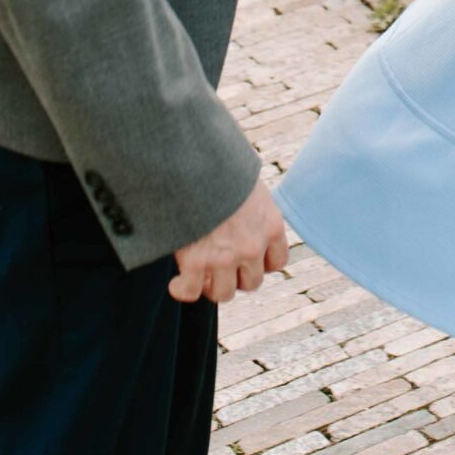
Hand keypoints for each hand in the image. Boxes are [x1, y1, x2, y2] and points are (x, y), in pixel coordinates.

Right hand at [169, 176, 288, 305]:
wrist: (194, 160)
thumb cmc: (220, 164)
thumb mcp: (248, 182)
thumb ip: (252, 204)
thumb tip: (244, 206)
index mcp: (271, 225)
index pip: (277, 262)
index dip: (261, 263)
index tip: (247, 257)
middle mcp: (252, 247)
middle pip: (252, 283)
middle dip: (236, 277)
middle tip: (220, 265)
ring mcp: (224, 258)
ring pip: (223, 293)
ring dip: (211, 286)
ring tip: (199, 274)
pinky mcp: (196, 262)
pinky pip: (190, 292)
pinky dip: (182, 290)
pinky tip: (176, 282)